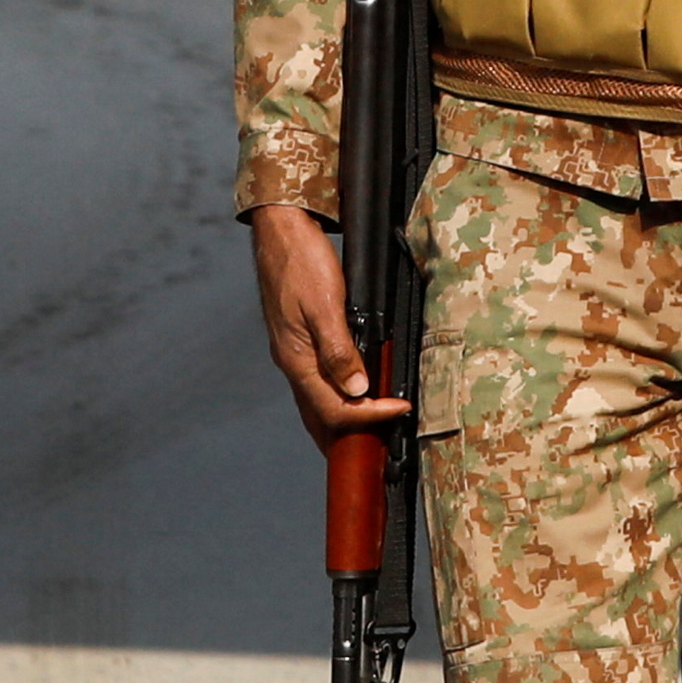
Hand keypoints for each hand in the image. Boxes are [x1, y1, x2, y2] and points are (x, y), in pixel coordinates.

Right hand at [252, 202, 414, 446]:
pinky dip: (334, 399)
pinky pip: (316, 383)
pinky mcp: (297, 341)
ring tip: (365, 437)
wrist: (279, 229)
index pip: (334, 409)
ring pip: (316, 403)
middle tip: (377, 453)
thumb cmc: (302, 261)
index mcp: (297, 359)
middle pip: (319, 417)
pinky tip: (348, 396)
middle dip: (349, 438)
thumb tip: (356, 389)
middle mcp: (292, 362)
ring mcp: (292, 353)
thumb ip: (340, 348)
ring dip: (341, 423)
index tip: (402, 407)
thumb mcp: (325, 303)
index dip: (370, 415)